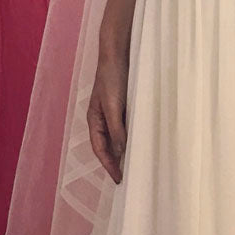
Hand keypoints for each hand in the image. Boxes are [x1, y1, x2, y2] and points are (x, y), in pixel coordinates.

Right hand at [88, 56, 128, 184]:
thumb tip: (120, 151)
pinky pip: (126, 127)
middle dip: (114, 163)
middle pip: (107, 146)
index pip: (100, 149)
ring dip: (123, 152)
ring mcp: (113, 113)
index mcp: (94, 120)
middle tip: (126, 178)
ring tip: (134, 166)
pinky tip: (140, 143)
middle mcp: (102, 119)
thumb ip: (117, 128)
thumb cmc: (112, 78)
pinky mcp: (124, 106)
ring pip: (117, 138)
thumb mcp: (113, 105)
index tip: (119, 179)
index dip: (108, 165)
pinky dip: (131, 138)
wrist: (118, 55)